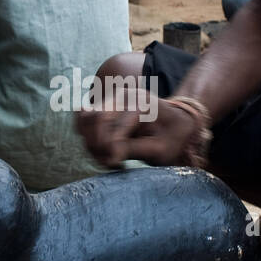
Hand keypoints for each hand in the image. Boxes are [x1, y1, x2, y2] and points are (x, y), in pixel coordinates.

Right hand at [76, 93, 202, 167]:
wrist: (177, 122)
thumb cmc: (172, 138)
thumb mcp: (160, 150)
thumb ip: (134, 150)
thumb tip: (110, 157)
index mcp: (141, 104)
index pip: (113, 127)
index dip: (110, 150)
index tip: (116, 164)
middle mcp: (123, 96)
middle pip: (94, 119)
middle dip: (97, 146)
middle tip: (112, 162)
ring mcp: (112, 98)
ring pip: (84, 119)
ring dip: (91, 142)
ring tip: (108, 156)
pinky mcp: (104, 104)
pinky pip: (83, 118)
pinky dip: (87, 136)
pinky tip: (103, 149)